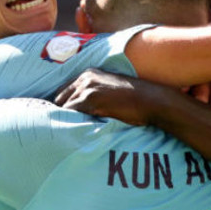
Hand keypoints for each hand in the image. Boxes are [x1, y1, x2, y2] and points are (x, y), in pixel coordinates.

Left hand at [55, 69, 171, 125]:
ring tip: (64, 135)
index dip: (63, 107)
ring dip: (64, 121)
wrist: (150, 100)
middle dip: (60, 114)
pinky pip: (70, 114)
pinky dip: (70, 124)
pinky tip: (73, 133)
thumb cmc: (134, 100)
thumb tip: (81, 112)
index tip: (62, 120)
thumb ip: (95, 95)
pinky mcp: (90, 99)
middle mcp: (85, 78)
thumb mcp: (111, 91)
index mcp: (89, 74)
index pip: (65, 92)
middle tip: (60, 130)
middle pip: (60, 99)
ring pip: (63, 108)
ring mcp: (87, 87)